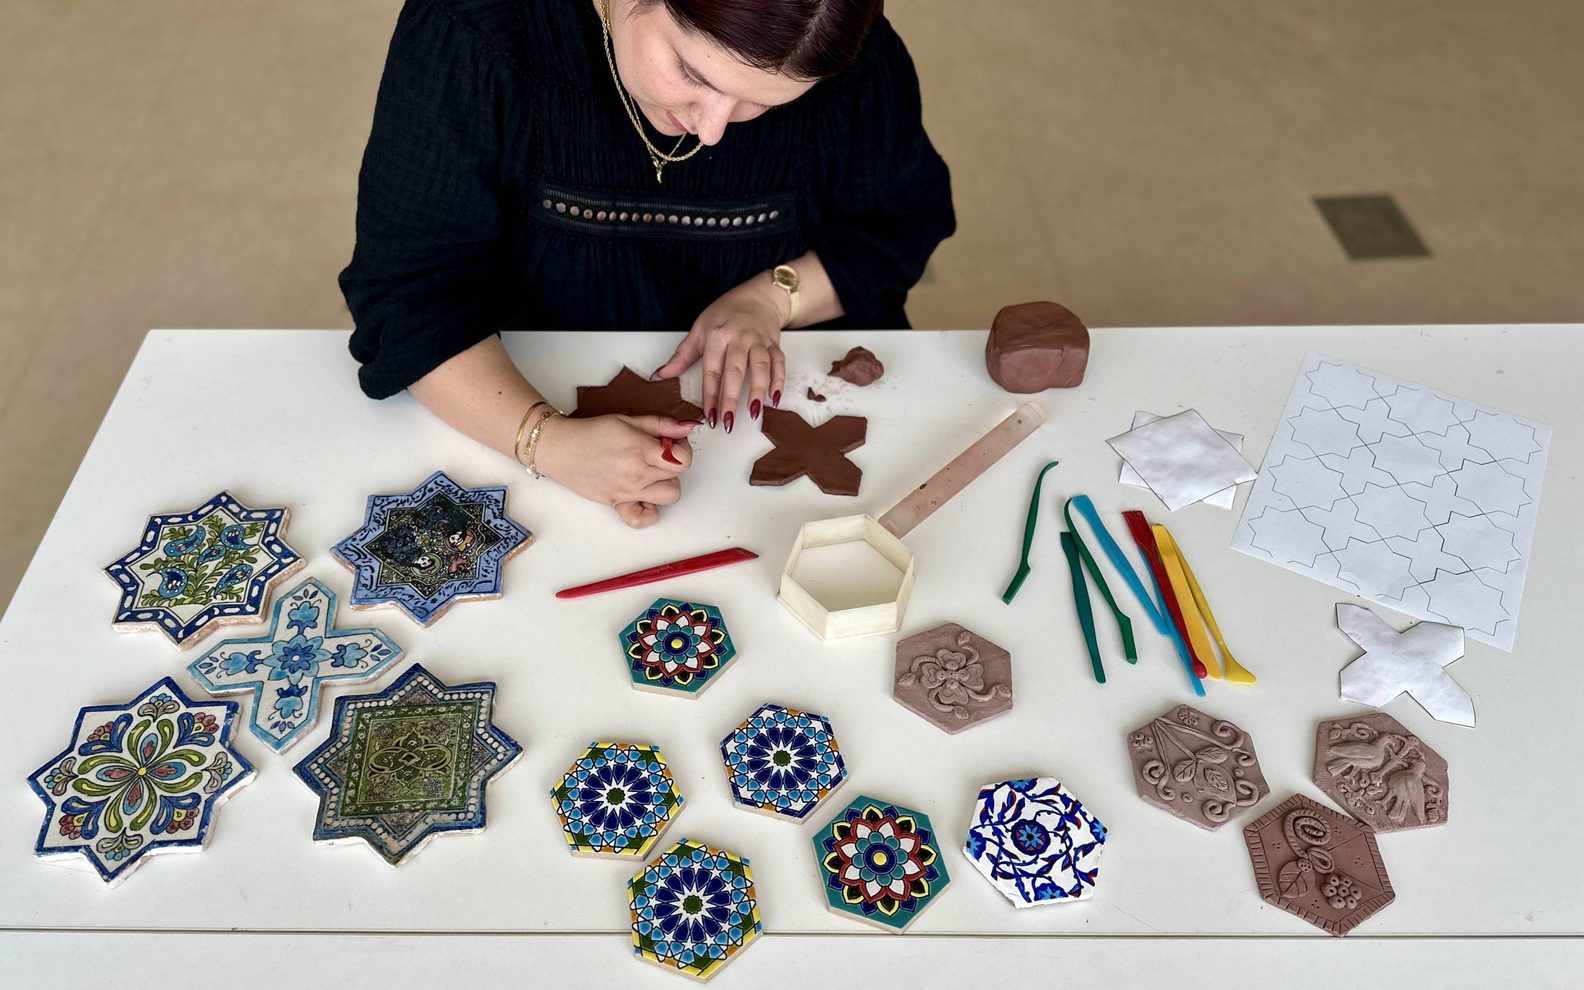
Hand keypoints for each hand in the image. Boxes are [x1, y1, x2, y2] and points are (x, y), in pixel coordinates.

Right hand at [534, 414, 696, 528]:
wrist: (561, 449)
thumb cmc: (590, 433)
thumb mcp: (628, 419)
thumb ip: (660, 424)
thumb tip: (687, 427)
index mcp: (641, 450)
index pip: (682, 459)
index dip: (682, 449)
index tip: (671, 443)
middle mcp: (637, 474)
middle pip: (677, 476)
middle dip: (673, 464)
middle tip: (658, 455)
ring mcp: (628, 492)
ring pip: (669, 496)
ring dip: (665, 485)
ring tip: (651, 474)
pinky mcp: (617, 504)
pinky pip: (641, 520)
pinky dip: (648, 513)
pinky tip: (644, 498)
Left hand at [653, 275, 788, 433]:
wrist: (757, 297)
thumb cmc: (726, 313)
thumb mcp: (700, 329)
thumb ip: (682, 355)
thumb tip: (662, 375)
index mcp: (717, 336)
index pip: (712, 370)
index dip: (710, 394)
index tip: (709, 414)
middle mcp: (739, 338)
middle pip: (735, 371)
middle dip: (731, 398)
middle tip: (728, 420)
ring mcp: (758, 341)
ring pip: (760, 367)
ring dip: (758, 391)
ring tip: (754, 412)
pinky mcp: (774, 344)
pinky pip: (779, 363)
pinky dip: (779, 380)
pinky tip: (775, 397)